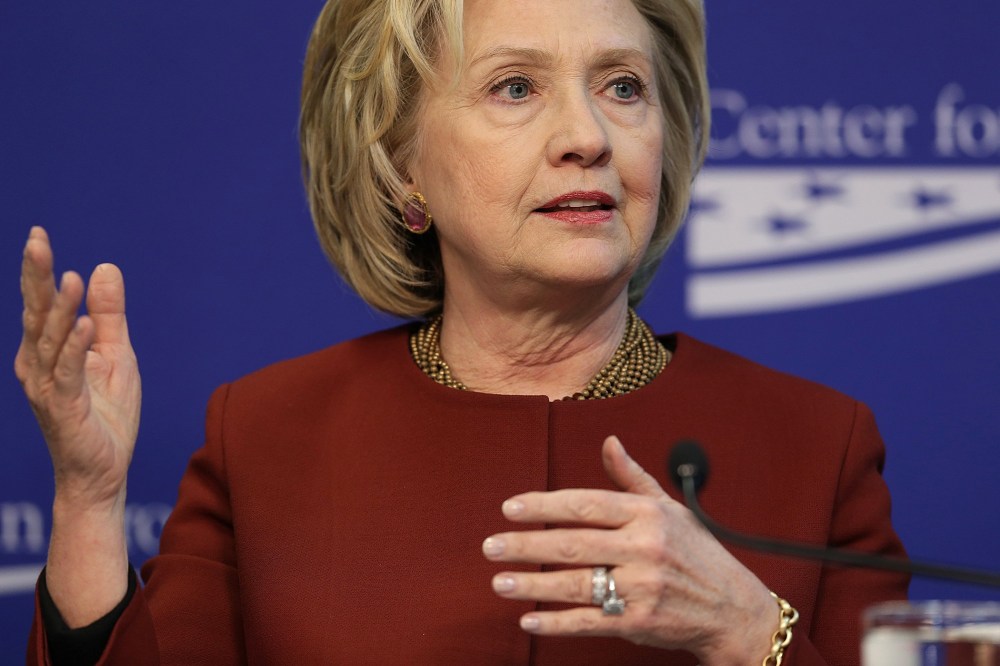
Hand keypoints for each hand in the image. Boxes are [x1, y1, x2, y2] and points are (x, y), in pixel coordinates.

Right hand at [15, 227, 140, 508]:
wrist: (104, 470)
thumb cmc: (106, 412)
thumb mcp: (115, 354)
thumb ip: (109, 314)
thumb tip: (103, 268)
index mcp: (48, 350)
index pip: (41, 304)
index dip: (39, 271)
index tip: (39, 234)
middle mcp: (38, 365)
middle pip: (36, 315)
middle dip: (36, 279)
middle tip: (37, 242)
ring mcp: (47, 387)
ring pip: (52, 341)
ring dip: (60, 309)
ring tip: (70, 278)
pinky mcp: (64, 408)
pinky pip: (68, 374)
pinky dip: (76, 348)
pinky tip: (86, 325)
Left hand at [483, 436, 776, 664]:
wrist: (733, 608)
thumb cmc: (697, 554)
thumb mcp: (670, 509)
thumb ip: (632, 478)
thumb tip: (608, 442)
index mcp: (647, 514)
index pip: (584, 504)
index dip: (543, 505)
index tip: (510, 508)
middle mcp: (644, 547)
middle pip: (572, 543)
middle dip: (525, 545)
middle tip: (491, 546)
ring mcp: (642, 586)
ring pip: (575, 583)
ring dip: (532, 584)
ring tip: (500, 581)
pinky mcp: (640, 621)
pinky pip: (589, 622)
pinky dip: (557, 623)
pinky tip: (530, 620)